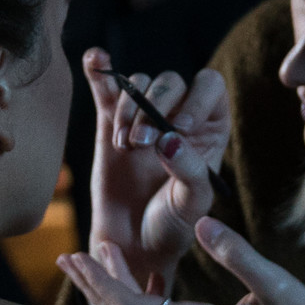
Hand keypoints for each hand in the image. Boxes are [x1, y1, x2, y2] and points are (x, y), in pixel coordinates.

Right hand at [81, 49, 229, 289]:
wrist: (132, 246)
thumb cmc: (172, 228)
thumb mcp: (191, 206)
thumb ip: (190, 171)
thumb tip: (170, 138)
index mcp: (209, 130)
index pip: (209, 87)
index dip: (195, 99)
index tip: (179, 127)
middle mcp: (178, 116)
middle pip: (170, 82)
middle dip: (153, 107)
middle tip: (141, 145)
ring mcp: (143, 116)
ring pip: (138, 84)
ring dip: (129, 109)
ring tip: (124, 147)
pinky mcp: (110, 121)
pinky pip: (106, 86)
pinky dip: (99, 70)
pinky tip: (95, 58)